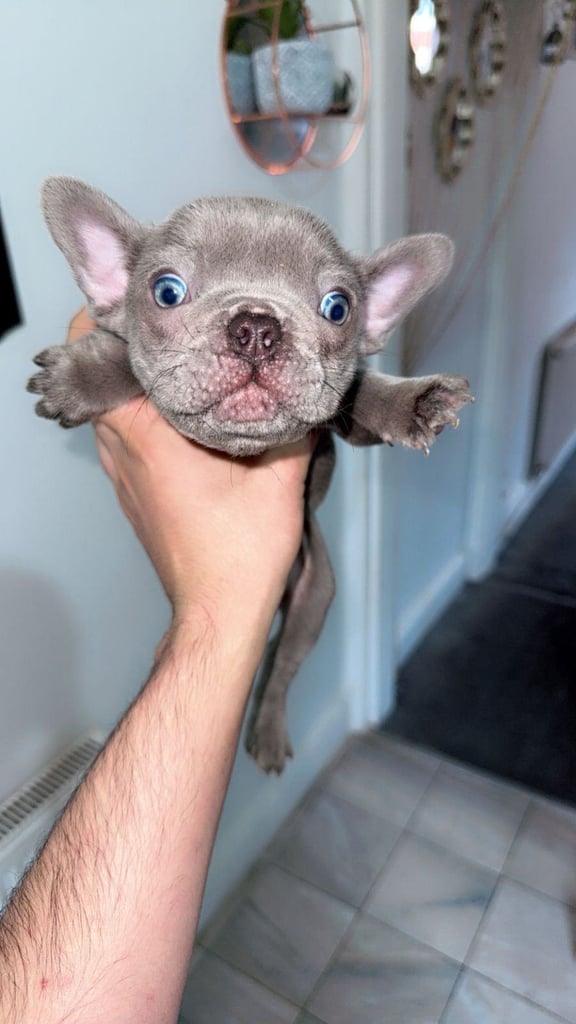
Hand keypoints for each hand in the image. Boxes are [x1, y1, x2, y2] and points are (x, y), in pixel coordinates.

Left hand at [67, 311, 312, 630]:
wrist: (218, 609)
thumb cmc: (240, 550)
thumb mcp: (280, 472)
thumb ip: (288, 417)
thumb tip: (298, 377)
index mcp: (143, 430)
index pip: (94, 348)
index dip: (114, 309)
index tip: (150, 293)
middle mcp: (119, 444)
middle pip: (100, 367)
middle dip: (133, 336)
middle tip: (180, 314)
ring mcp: (119, 467)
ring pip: (112, 400)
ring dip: (141, 375)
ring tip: (187, 353)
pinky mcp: (131, 485)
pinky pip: (125, 429)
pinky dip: (147, 407)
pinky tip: (190, 404)